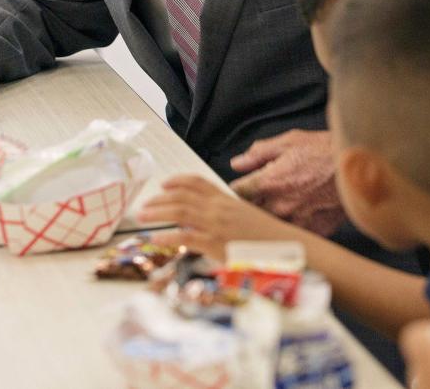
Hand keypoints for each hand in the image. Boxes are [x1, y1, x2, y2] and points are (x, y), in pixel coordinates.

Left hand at [137, 175, 301, 259]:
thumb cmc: (268, 238)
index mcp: (227, 200)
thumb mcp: (246, 219)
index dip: (178, 181)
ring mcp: (218, 225)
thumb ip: (225, 215)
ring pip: (180, 211)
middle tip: (143, 205)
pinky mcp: (217, 243)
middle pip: (183, 196)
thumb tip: (203, 219)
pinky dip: (169, 237)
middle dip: (159, 199)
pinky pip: (187, 237)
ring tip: (142, 217)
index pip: (198, 182)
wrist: (287, 249)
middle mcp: (220, 208)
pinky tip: (156, 238)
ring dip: (157, 213)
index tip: (163, 184)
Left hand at [229, 129, 345, 233]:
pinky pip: (295, 234)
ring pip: (271, 226)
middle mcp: (280, 205)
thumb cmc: (328, 151)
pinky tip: (299, 217)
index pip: (237, 193)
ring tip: (281, 207)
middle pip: (250, 214)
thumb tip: (239, 163)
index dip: (235, 190)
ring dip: (270, 219)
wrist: (362, 167)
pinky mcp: (314, 231)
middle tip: (258, 198)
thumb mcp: (290, 141)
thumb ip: (260, 153)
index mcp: (270, 182)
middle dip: (250, 206)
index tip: (239, 189)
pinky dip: (293, 228)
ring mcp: (297, 221)